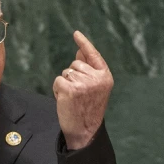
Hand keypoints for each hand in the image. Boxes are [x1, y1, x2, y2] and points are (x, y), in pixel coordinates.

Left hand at [52, 31, 113, 149]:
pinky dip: (58, 89)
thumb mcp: (93, 87)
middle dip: (72, 76)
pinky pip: (58, 80)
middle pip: (75, 64)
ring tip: (73, 98)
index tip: (76, 33)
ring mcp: (83, 83)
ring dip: (65, 84)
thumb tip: (79, 50)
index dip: (84, 43)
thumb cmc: (88, 108)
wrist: (85, 130)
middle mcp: (96, 78)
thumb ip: (88, 68)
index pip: (93, 55)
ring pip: (66, 72)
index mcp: (105, 76)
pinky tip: (65, 100)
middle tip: (78, 94)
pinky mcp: (70, 89)